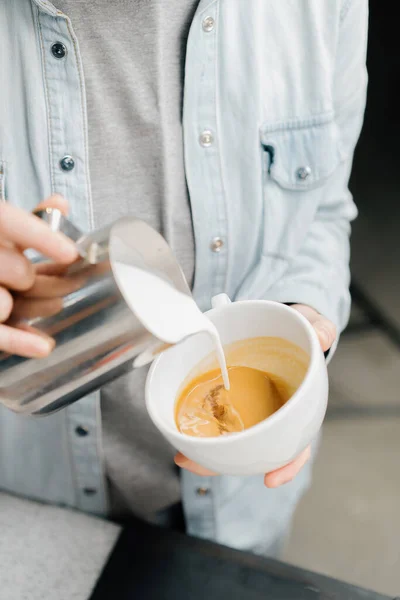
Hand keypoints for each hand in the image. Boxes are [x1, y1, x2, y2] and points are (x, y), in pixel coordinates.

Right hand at [0, 195, 77, 356]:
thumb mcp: (5, 230)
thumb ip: (32, 219)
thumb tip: (60, 203)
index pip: (5, 220)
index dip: (40, 237)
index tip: (72, 253)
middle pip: (19, 272)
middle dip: (44, 281)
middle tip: (68, 282)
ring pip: (6, 304)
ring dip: (33, 306)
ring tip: (52, 304)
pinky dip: (21, 341)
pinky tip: (43, 346)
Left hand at [175, 303, 335, 486]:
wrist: (288, 324)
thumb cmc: (304, 334)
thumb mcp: (316, 329)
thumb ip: (320, 332)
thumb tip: (321, 336)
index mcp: (298, 407)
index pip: (298, 444)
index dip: (286, 464)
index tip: (270, 479)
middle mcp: (273, 415)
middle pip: (256, 449)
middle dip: (228, 462)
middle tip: (198, 465)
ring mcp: (251, 409)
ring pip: (232, 438)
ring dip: (207, 452)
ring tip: (183, 456)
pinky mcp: (232, 396)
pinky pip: (216, 414)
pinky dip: (201, 424)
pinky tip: (180, 427)